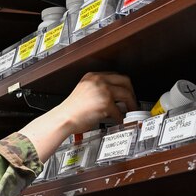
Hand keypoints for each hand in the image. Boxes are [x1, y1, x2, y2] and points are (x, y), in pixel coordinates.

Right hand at [20, 72, 136, 162]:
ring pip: (126, 93)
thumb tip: (113, 99)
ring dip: (131, 103)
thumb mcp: (84, 93)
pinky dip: (121, 117)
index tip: (126, 92)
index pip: (114, 75)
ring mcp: (103, 90)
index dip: (123, 85)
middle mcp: (98, 80)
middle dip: (131, 92)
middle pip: (124, 80)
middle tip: (132, 101)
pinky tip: (119, 120)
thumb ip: (98, 91)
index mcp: (92, 76)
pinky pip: (119, 111)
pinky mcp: (105, 103)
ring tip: (131, 110)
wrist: (63, 119)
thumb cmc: (71, 111)